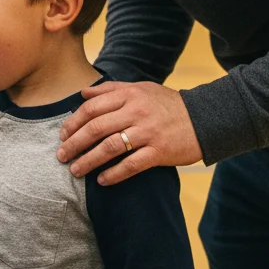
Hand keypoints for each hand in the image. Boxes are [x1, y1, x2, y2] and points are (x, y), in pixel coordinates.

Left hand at [56, 81, 203, 185]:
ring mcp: (148, 132)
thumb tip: (82, 93)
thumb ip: (110, 90)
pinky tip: (102, 181)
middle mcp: (136, 112)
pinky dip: (114, 174)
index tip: (62, 135)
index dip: (73, 123)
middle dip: (74, 143)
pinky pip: (132, 165)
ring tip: (75, 170)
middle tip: (61, 155)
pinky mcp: (160, 152)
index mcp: (129, 96)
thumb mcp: (140, 88)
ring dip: (89, 160)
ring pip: (110, 147)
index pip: (91, 108)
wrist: (206, 118)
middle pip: (96, 128)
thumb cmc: (168, 104)